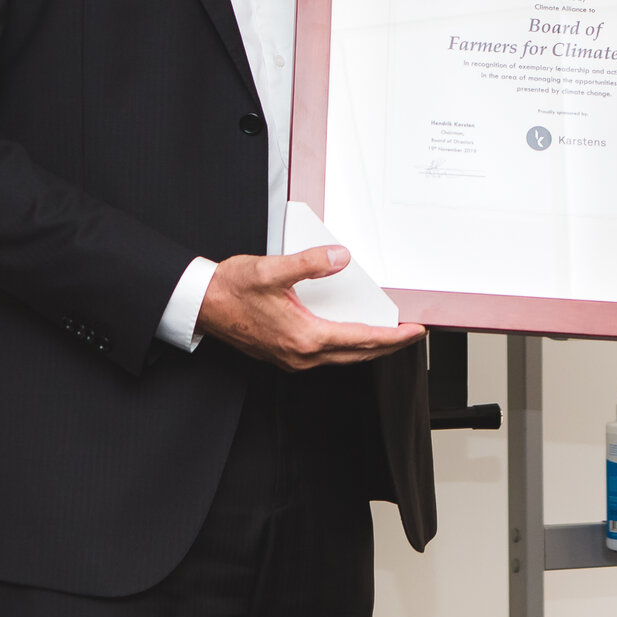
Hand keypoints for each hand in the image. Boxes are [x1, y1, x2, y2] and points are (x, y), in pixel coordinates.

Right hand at [196, 246, 427, 371]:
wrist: (201, 305)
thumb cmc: (231, 289)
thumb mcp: (272, 270)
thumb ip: (310, 263)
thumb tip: (341, 258)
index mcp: (304, 337)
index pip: (362, 339)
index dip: (393, 336)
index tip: (415, 331)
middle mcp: (301, 354)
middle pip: (358, 354)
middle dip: (388, 345)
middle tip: (411, 334)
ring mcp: (292, 358)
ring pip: (343, 357)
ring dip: (368, 347)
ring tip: (388, 334)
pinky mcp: (284, 355)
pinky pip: (326, 355)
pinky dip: (347, 346)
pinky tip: (350, 334)